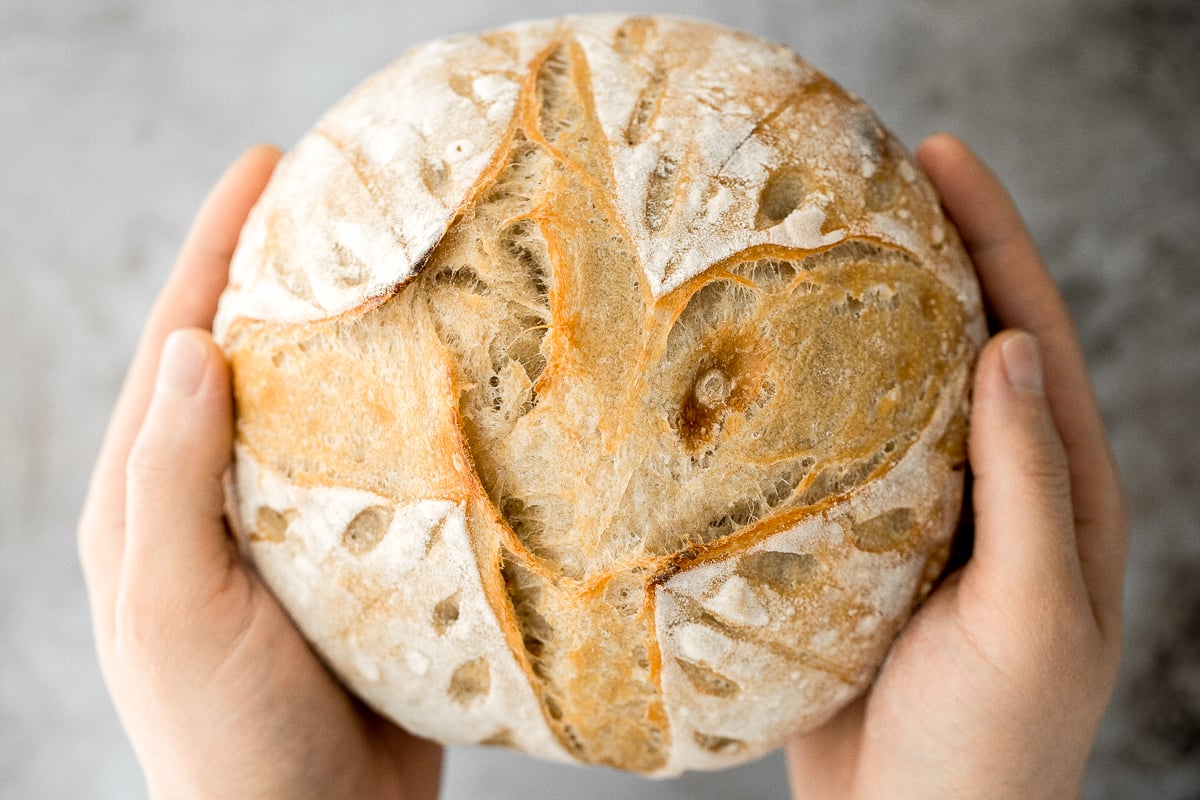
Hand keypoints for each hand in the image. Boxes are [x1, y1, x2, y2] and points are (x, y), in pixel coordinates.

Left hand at [77, 145, 441, 799]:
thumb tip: (190, 345)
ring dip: (350, 334)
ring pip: (316, 407)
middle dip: (283, 270)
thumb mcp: (177, 609)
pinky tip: (444, 384)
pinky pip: (371, 466)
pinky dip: (400, 414)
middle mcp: (213, 502)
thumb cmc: (227, 739)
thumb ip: (170, 482)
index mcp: (150, 501)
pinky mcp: (350, 559)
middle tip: (344, 196)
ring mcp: (284, 529)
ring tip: (401, 264)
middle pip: (248, 358)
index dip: (216, 250)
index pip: (180, 345)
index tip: (266, 167)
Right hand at [785, 135, 1127, 798]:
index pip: (1032, 334)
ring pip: (887, 393)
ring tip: (806, 246)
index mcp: (1058, 491)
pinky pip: (829, 455)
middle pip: (958, 342)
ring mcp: (918, 515)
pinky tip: (757, 369)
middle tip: (866, 172)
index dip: (994, 238)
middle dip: (925, 251)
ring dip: (855, 318)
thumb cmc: (991, 746)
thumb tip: (1013, 344)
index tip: (940, 155)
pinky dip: (801, 402)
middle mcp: (992, 488)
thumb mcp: (1030, 613)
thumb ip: (1027, 483)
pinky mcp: (851, 548)